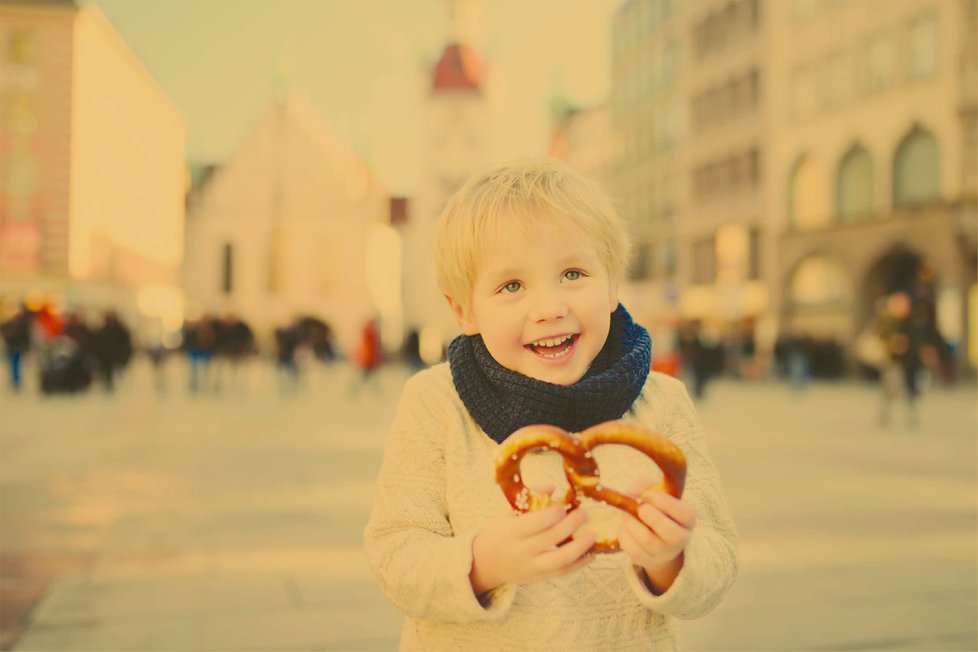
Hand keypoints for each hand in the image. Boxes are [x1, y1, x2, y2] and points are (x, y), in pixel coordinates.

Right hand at [470, 486, 595, 594]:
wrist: (484, 564)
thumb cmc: (498, 533)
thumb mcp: (506, 513)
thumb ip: (528, 498)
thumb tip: (552, 487)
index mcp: (512, 532)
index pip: (536, 523)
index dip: (553, 514)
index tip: (565, 505)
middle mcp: (521, 551)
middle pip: (551, 538)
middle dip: (571, 524)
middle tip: (584, 513)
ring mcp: (531, 567)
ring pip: (559, 560)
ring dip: (579, 547)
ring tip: (592, 535)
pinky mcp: (538, 578)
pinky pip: (562, 573)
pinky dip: (578, 564)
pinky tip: (591, 554)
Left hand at [619, 477, 695, 593]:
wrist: (655, 534)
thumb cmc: (657, 508)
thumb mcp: (657, 492)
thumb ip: (646, 484)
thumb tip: (634, 490)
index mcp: (688, 519)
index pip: (686, 514)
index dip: (667, 503)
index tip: (650, 494)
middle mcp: (680, 539)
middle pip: (670, 533)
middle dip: (652, 517)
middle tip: (640, 507)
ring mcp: (664, 552)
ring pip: (648, 541)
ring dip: (632, 523)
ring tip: (626, 513)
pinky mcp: (647, 560)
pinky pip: (633, 550)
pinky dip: (624, 535)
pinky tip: (624, 525)